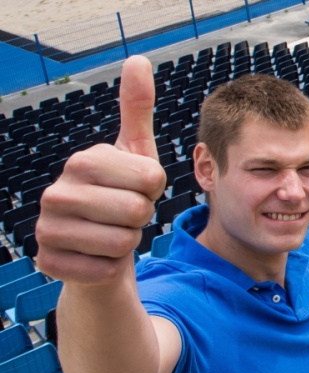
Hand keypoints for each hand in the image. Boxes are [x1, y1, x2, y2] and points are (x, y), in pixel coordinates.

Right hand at [36, 56, 166, 284]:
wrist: (99, 248)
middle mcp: (56, 192)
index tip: (137, 190)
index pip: (152, 179)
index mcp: (82, 161)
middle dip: (142, 218)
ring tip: (112, 233)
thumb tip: (138, 60)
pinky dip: (112, 268)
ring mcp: (48, 228)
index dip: (154, 191)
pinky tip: (98, 257)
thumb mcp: (136, 154)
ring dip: (128, 243)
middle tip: (125, 216)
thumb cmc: (122, 196)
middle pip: (138, 212)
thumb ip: (137, 109)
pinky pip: (106, 269)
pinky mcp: (49, 263)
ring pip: (124, 243)